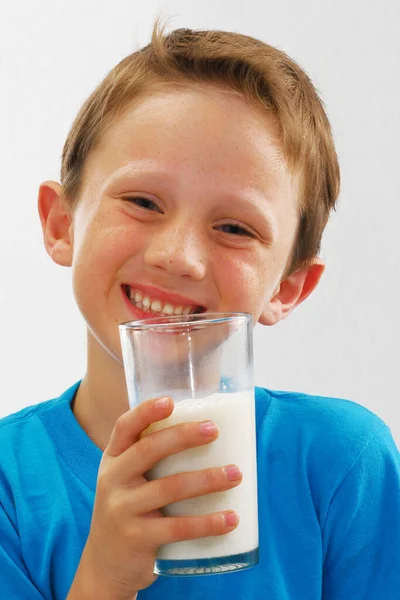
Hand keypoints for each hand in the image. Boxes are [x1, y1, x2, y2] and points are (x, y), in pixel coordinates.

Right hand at [68, 396, 241, 599]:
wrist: (106, 563)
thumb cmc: (128, 507)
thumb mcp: (126, 478)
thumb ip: (150, 456)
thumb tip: (205, 430)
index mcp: (113, 459)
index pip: (125, 428)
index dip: (145, 412)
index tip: (170, 401)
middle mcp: (113, 480)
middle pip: (148, 450)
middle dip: (183, 437)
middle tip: (214, 430)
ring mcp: (123, 510)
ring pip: (169, 488)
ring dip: (207, 479)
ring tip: (236, 474)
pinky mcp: (137, 539)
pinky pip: (178, 528)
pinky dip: (208, 523)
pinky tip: (230, 518)